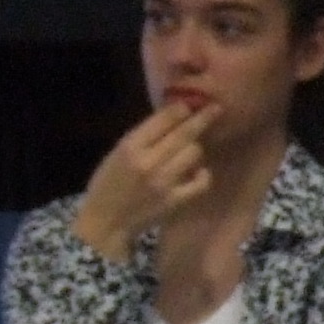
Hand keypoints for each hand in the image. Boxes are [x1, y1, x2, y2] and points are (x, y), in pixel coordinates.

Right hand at [71, 102, 218, 256]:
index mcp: (130, 147)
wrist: (107, 221)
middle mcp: (149, 162)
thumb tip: (172, 118)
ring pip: (194, 153)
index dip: (180, 109)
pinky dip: (203, 174)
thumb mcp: (117, 153)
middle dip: (202, 118)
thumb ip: (143, 137)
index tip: (191, 102)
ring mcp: (165, 182)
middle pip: (184, 134)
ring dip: (196, 148)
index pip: (161, 121)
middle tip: (216, 108)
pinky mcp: (177, 201)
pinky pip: (202, 181)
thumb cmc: (109, 183)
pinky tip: (197, 172)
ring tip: (189, 150)